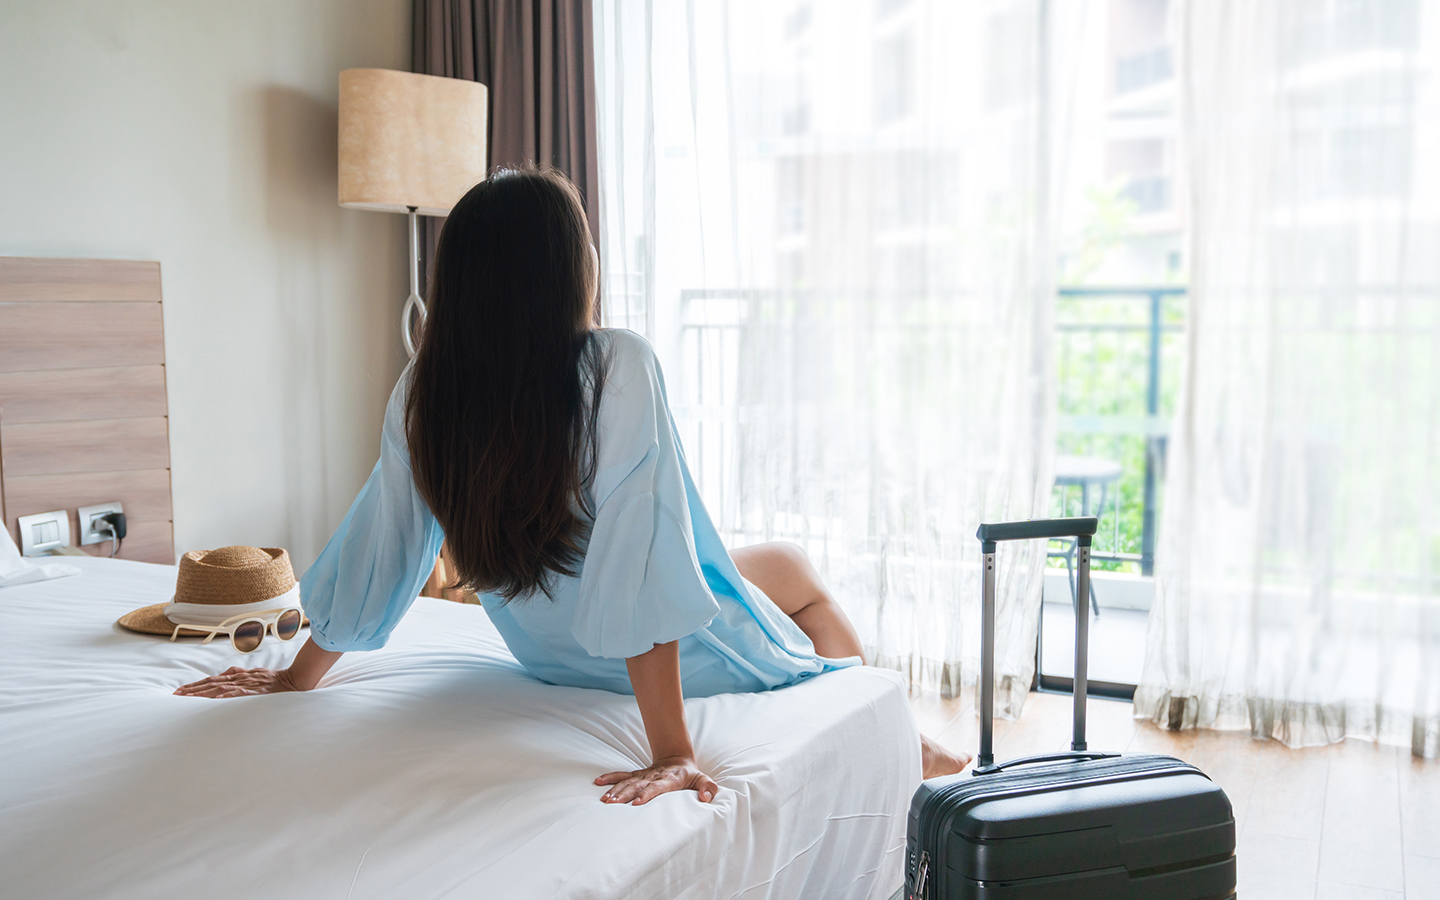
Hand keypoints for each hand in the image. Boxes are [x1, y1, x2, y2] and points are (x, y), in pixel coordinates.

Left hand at [173, 666, 300, 697]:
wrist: (292, 680)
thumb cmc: (272, 679)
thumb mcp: (252, 674)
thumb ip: (238, 674)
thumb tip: (225, 675)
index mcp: (236, 676)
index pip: (210, 680)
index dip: (194, 685)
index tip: (179, 691)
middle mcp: (238, 679)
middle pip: (210, 684)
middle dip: (192, 689)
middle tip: (176, 695)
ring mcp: (246, 685)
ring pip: (220, 688)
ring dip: (203, 693)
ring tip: (188, 698)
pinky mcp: (255, 691)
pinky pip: (239, 693)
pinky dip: (227, 695)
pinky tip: (216, 699)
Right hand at [595, 756, 718, 805]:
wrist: (677, 759)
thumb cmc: (691, 775)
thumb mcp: (704, 779)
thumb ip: (708, 788)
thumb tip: (705, 798)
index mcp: (670, 779)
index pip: (658, 787)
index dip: (648, 794)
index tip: (637, 803)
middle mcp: (654, 776)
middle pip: (638, 785)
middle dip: (625, 794)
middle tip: (613, 805)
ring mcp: (644, 776)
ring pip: (628, 782)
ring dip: (615, 790)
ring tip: (605, 800)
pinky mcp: (637, 776)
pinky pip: (622, 776)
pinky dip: (610, 778)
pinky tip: (598, 782)